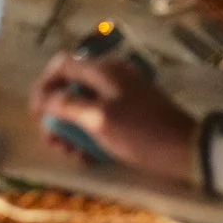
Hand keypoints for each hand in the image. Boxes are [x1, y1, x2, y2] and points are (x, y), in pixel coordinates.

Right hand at [30, 52, 197, 177]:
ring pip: (83, 107)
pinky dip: (89, 134)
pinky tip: (90, 156)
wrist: (184, 148)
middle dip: (57, 117)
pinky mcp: (128, 111)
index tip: (37, 116)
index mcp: (103, 70)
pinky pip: (99, 117)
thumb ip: (69, 105)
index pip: (61, 66)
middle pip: (70, 88)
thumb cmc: (141, 133)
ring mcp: (121, 93)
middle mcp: (110, 76)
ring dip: (72, 130)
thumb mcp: (99, 119)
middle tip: (55, 144)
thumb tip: (45, 98)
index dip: (43, 88)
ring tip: (74, 155)